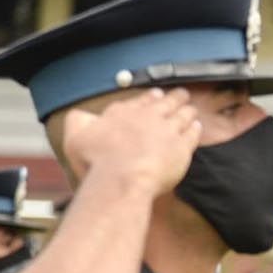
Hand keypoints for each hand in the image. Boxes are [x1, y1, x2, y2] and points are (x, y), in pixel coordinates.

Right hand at [62, 88, 201, 198]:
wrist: (123, 178)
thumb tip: (82, 116)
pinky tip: (197, 126)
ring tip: (192, 108)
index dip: (149, 97)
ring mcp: (166, 130)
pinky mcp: (181, 147)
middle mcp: (147, 117)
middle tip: (182, 94)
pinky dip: (195, 128)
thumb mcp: (75, 137)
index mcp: (122, 113)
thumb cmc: (97, 162)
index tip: (156, 94)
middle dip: (174, 97)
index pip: (139, 101)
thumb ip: (79, 122)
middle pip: (165, 103)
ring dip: (187, 110)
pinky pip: (192, 134)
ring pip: (181, 115)